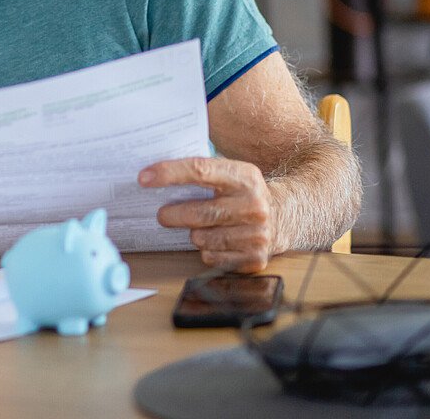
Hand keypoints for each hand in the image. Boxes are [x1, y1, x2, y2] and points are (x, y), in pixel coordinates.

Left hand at [138, 157, 280, 272]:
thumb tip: (153, 175)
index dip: (169, 174)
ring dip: (193, 233)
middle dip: (173, 214)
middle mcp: (254, 205)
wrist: (285, 216)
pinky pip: (212, 257)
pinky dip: (206, 250)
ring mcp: (258, 234)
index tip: (144, 178)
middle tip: (163, 214)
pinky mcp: (255, 257)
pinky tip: (215, 240)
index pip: (200, 171)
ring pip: (203, 238)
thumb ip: (202, 172)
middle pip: (199, 213)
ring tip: (199, 227)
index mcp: (245, 177)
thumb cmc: (243, 194)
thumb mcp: (231, 174)